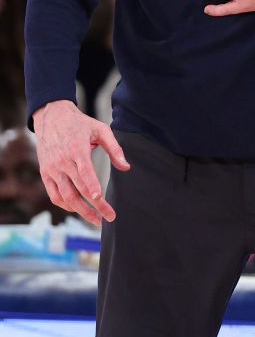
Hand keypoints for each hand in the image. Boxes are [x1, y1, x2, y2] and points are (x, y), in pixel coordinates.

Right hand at [32, 100, 129, 224]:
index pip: (84, 172)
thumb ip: (114, 148)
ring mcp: (52, 169)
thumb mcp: (100, 129)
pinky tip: (78, 210)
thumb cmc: (79, 124)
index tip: (98, 198)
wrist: (51, 117)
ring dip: (81, 211)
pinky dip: (65, 205)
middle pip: (78, 189)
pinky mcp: (45, 174)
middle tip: (109, 217)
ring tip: (96, 219)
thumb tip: (126, 167)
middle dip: (95, 206)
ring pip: (65, 196)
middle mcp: (62, 161)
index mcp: (76, 149)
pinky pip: (54, 195)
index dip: (91, 186)